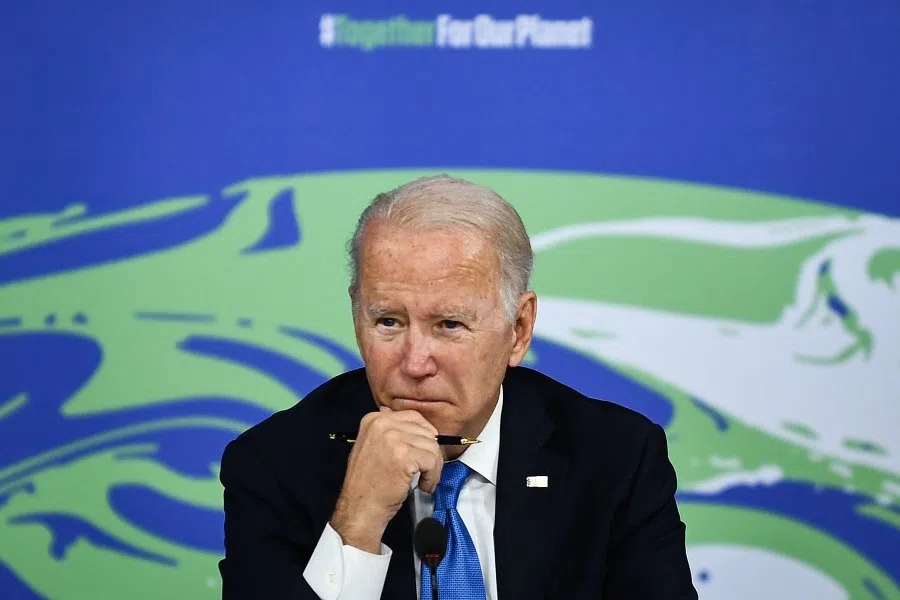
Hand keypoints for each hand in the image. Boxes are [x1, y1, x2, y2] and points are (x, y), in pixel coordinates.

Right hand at [330, 406, 443, 552]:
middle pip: (425, 431)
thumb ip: (390, 432)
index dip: (425, 435)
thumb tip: (415, 424)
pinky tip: (424, 485)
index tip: (425, 452)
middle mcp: (382, 423)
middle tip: (427, 471)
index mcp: (374, 419)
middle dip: (432, 453)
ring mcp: (393, 438)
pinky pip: (432, 460)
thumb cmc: (368, 483)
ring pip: (432, 446)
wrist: (360, 507)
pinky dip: (433, 476)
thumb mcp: (372, 447)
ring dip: (434, 467)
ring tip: (425, 481)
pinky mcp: (404, 454)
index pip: (413, 417)